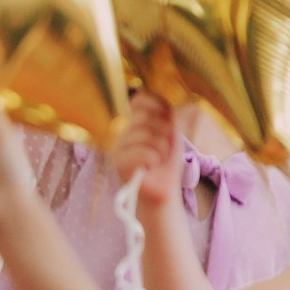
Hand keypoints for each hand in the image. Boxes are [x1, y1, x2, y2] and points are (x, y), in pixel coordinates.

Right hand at [112, 93, 181, 215]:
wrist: (163, 189)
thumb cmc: (166, 162)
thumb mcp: (171, 134)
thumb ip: (166, 116)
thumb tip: (161, 104)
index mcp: (134, 123)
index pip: (140, 99)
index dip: (157, 105)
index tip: (168, 122)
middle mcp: (122, 132)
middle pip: (143, 115)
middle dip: (163, 131)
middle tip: (165, 147)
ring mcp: (118, 147)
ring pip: (145, 134)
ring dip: (161, 149)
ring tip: (158, 159)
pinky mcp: (118, 163)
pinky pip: (143, 153)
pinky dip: (154, 160)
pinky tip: (150, 167)